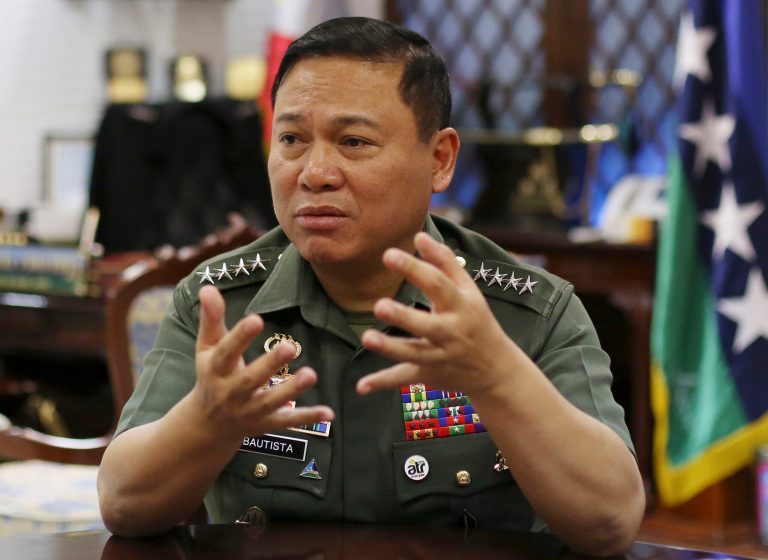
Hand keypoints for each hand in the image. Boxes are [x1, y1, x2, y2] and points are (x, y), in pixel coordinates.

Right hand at [193, 285, 333, 438]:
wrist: (207, 425)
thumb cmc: (211, 375)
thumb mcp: (207, 347)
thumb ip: (211, 318)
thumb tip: (208, 287)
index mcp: (215, 369)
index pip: (227, 352)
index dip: (240, 336)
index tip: (256, 319)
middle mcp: (231, 393)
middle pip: (251, 379)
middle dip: (269, 364)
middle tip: (289, 347)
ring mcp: (249, 411)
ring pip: (271, 402)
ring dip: (291, 390)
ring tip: (311, 374)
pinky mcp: (266, 424)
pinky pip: (288, 422)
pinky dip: (307, 417)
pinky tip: (328, 412)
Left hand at [357, 232, 513, 395]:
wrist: (496, 369)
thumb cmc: (475, 319)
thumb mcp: (468, 290)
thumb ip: (444, 262)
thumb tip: (419, 235)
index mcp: (461, 305)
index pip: (437, 284)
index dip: (413, 268)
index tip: (388, 254)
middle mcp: (451, 332)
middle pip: (427, 325)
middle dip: (403, 317)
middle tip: (379, 306)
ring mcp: (440, 356)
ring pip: (413, 354)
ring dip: (389, 348)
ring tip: (367, 338)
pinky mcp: (429, 375)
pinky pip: (404, 379)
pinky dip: (382, 383)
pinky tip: (361, 386)